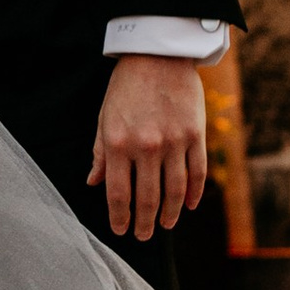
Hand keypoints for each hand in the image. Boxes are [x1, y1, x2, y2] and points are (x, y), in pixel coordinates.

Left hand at [90, 54, 207, 244]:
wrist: (158, 54)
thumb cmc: (126, 86)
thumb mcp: (104, 117)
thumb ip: (100, 152)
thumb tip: (93, 182)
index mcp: (118, 144)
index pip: (119, 193)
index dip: (119, 217)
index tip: (121, 230)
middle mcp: (146, 147)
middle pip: (148, 198)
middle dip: (145, 223)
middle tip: (144, 236)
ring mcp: (174, 142)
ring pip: (175, 191)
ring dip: (170, 214)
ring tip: (165, 225)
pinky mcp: (196, 135)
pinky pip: (197, 172)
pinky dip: (193, 193)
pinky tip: (188, 205)